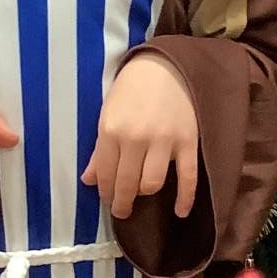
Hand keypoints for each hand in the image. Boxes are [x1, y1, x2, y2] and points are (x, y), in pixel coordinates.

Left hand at [82, 54, 199, 220]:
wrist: (165, 65)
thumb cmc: (131, 89)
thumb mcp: (107, 114)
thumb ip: (99, 150)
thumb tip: (88, 180)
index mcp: (111, 131)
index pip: (105, 174)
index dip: (106, 192)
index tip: (108, 199)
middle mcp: (136, 139)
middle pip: (127, 184)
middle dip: (122, 202)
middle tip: (121, 210)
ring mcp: (164, 141)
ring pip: (152, 183)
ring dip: (145, 193)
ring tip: (142, 195)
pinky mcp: (188, 141)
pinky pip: (188, 177)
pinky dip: (185, 198)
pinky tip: (180, 212)